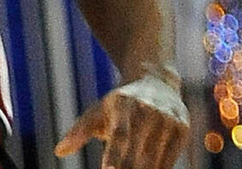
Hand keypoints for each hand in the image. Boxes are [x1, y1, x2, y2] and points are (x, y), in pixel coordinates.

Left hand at [56, 69, 190, 168]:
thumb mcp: (98, 111)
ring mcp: (168, 120)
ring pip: (154, 162)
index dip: (115, 156)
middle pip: (137, 154)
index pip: (120, 135)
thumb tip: (59, 150)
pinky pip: (169, 162)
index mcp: (124, 104)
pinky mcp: (182, 130)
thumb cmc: (120, 105)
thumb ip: (79, 131)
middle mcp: (148, 110)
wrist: (157, 82)